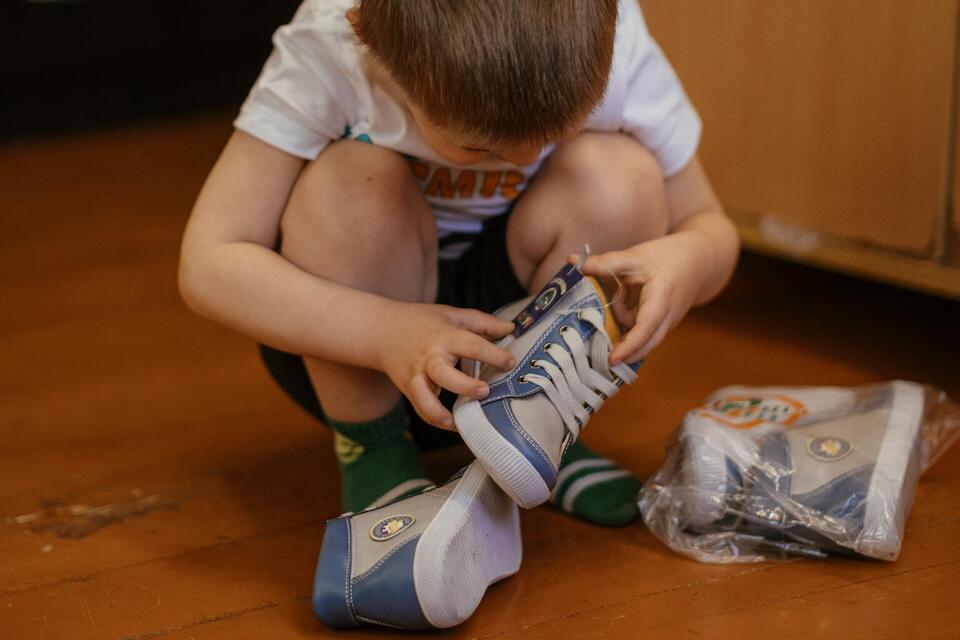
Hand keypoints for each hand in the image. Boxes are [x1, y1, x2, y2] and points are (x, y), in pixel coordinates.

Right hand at [375, 302, 515, 429]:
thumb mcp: (451, 315)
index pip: (471, 345)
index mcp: (444, 336)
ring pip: (425, 397)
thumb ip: (483, 322)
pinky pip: (421, 409)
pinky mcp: (409, 389)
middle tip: (484, 391)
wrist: (380, 331)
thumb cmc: (420, 322)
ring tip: (460, 418)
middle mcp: (429, 356)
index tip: (510, 362)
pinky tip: (452, 424)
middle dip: (465, 385)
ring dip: (441, 411)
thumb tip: (510, 328)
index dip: (493, 354)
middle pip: (445, 374)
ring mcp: (416, 375)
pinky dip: (434, 419)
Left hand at [572, 233, 706, 363]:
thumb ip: (604, 263)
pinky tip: (623, 301)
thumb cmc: (666, 257)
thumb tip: (571, 262)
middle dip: (624, 353)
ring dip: (624, 330)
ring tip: (621, 295)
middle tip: (600, 358)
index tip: (612, 359)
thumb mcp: (635, 256)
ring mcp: (667, 325)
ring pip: (642, 340)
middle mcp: (667, 318)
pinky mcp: (662, 327)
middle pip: (646, 345)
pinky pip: (643, 335)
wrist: (698, 262)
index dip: (629, 346)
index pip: (646, 327)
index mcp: (661, 299)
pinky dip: (629, 328)